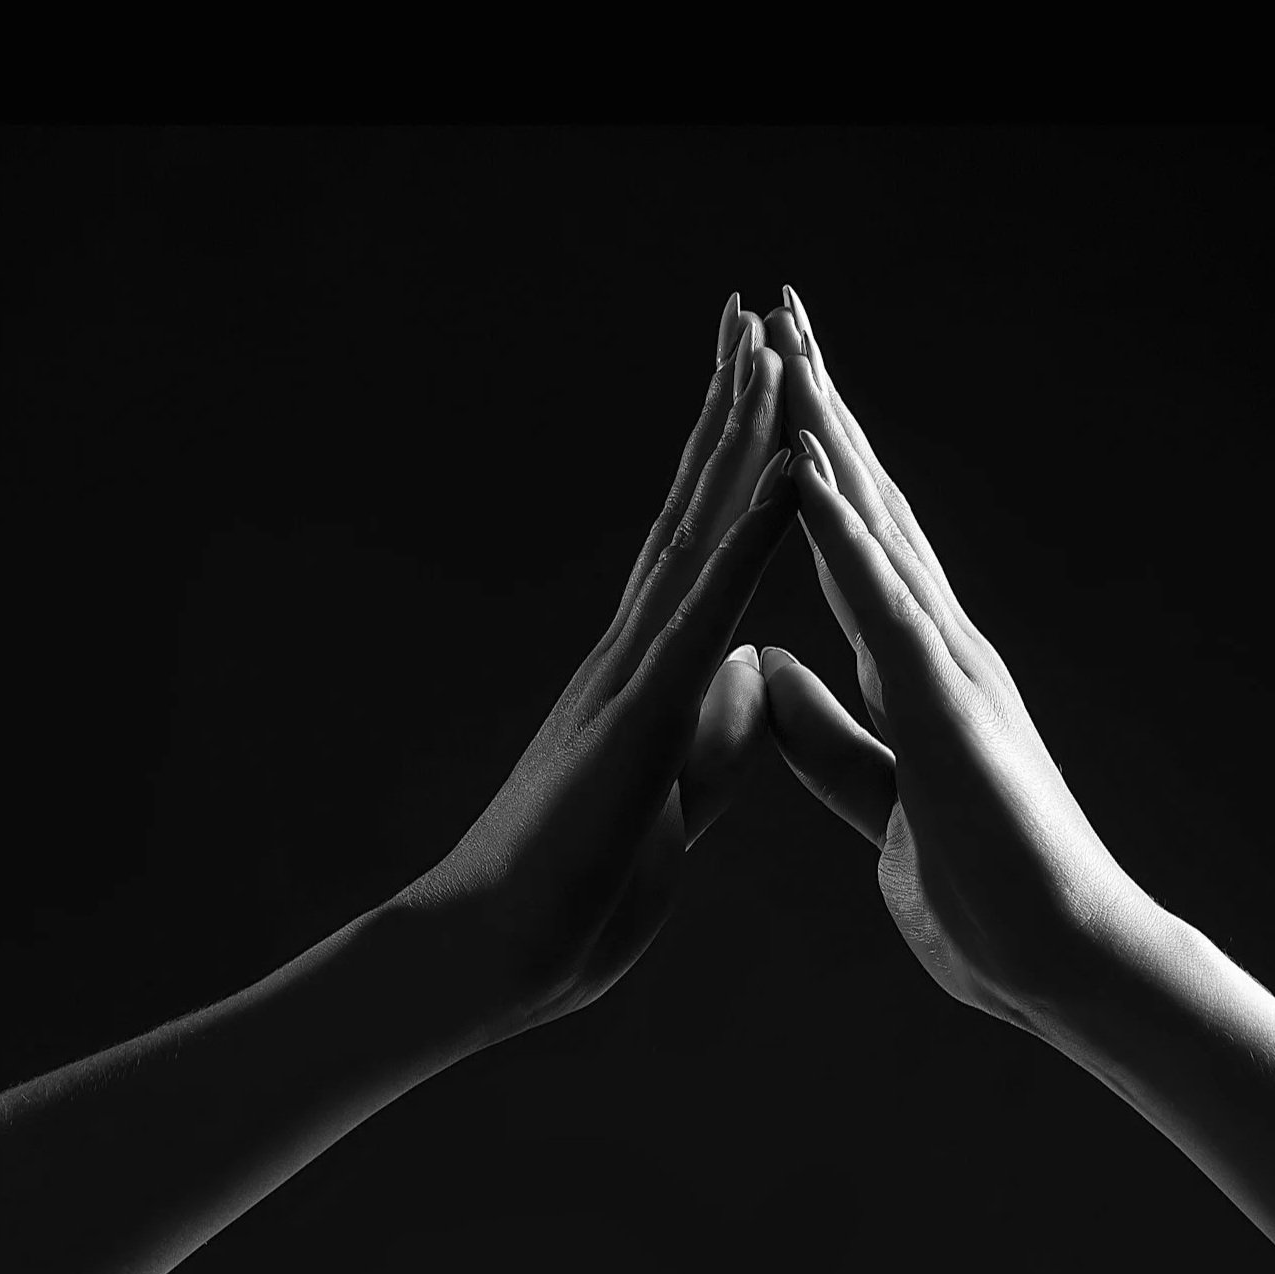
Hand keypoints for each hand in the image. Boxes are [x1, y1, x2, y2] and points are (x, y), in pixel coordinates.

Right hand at [392, 295, 796, 1040]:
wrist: (492, 961)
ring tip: (765, 347)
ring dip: (736, 439)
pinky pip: (704, 615)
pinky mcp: (637, 716)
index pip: (705, 546)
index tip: (764, 382)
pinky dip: (749, 543)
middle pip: (694, 507)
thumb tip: (751, 669)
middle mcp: (637, 649)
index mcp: (651, 673)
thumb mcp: (676, 802)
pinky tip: (782, 480)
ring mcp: (632, 674)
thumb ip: (711, 735)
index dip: (738, 463)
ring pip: (695, 533)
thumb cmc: (574, 898)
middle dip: (729, 409)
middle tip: (755, 313)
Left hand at [757, 286, 1149, 1028]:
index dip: (805, 463)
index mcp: (911, 668)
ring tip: (788, 345)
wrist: (1062, 965)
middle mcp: (936, 645)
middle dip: (820, 403)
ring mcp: (948, 668)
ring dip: (830, 433)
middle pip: (866, 501)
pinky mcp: (949, 709)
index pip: (847, 542)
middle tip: (779, 309)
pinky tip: (806, 472)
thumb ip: (826, 734)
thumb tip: (764, 670)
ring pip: (878, 526)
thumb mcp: (874, 797)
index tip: (769, 388)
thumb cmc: (986, 893)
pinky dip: (842, 536)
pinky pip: (883, 606)